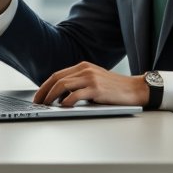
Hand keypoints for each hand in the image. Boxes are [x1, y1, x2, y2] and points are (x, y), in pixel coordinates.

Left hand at [33, 63, 147, 107]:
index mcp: (83, 66)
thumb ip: (79, 82)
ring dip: (51, 96)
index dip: (45, 85)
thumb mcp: (95, 79)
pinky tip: (62, 106)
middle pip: (57, 79)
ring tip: (46, 105)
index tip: (38, 95)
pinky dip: (66, 101)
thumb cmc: (114, 88)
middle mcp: (85, 70)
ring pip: (63, 85)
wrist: (135, 89)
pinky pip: (76, 94)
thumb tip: (59, 95)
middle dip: (44, 91)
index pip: (58, 74)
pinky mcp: (97, 89)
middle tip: (38, 102)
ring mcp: (91, 78)